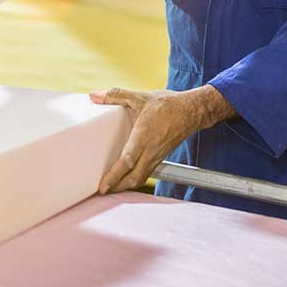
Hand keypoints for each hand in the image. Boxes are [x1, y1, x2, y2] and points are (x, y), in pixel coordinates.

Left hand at [91, 84, 234, 193]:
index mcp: (144, 136)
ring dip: (125, 186)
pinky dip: (134, 180)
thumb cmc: (167, 105)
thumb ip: (116, 95)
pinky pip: (146, 174)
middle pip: (133, 177)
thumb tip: (94, 95)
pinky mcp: (160, 158)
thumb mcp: (139, 97)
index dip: (114, 175)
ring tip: (110, 189)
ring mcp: (156, 156)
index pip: (127, 161)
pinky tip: (125, 179)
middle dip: (117, 187)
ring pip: (140, 178)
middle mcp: (151, 150)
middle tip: (101, 191)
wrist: (191, 111)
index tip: (103, 185)